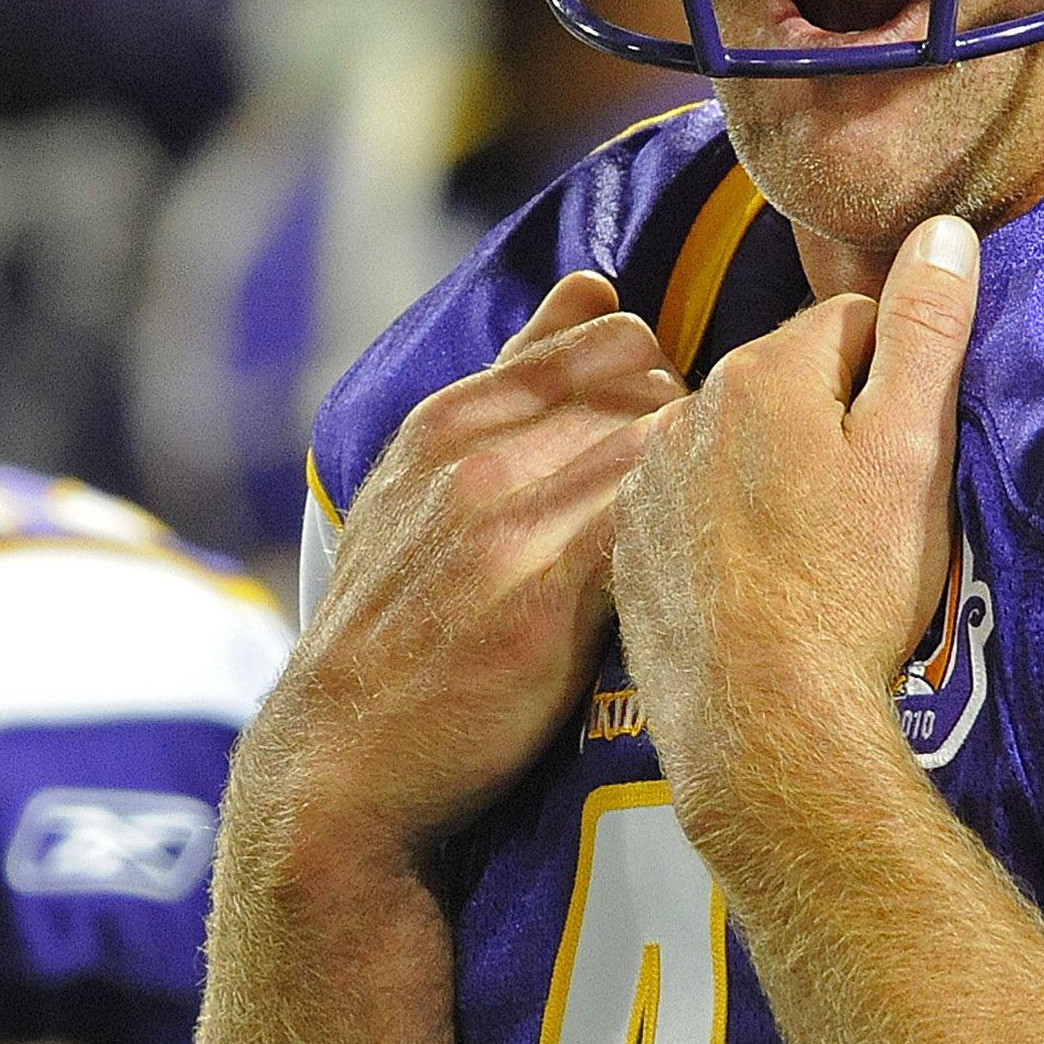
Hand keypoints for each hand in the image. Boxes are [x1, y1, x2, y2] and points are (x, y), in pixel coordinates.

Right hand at [287, 273, 686, 851]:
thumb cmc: (395, 624)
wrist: (343, 757)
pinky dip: (690, 545)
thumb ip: (512, 382)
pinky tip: (691, 587)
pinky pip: (655, 528)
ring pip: (663, 448)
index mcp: (448, 418)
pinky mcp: (546, 599)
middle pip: (651, 385)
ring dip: (699, 492)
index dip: (661, 383)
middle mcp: (476, 457)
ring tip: (699, 546)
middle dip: (691, 429)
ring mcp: (509, 525)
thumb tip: (590, 286)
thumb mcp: (421, 481)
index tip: (664, 446)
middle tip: (697, 499)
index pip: (610, 336)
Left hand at [613, 215, 978, 835]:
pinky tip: (759, 586)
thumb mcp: (913, 452)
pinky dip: (722, 533)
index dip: (896, 383)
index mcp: (762, 373)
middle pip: (784, 384)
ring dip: (772, 477)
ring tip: (813, 556)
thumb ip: (926, 332)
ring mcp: (647, 486)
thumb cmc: (851, 593)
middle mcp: (686, 412)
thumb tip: (942, 231)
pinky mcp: (628, 554)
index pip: (850, 327)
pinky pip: (687, 512)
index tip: (909, 453)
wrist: (765, 729)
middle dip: (829, 425)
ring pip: (731, 448)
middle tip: (868, 514)